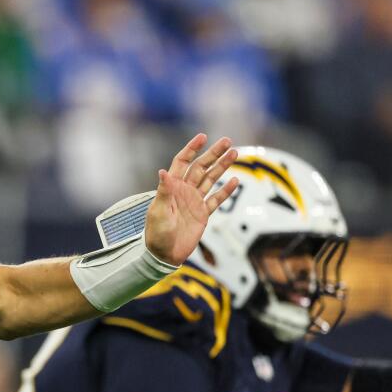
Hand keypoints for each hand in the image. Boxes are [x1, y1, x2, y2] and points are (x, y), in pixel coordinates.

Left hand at [144, 134, 238, 264]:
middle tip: (227, 141)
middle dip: (213, 153)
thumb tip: (162, 171)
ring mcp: (194, 201)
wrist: (164, 255)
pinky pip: (216, 199)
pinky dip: (225, 191)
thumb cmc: (156, 233)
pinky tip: (234, 180)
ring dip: (222, 167)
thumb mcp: (158, 212)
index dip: (191, 149)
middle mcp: (184, 190)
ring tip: (235, 153)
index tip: (202, 137)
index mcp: (171, 187)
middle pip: (200, 167)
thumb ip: (164, 192)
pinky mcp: (202, 214)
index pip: (182, 162)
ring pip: (211, 179)